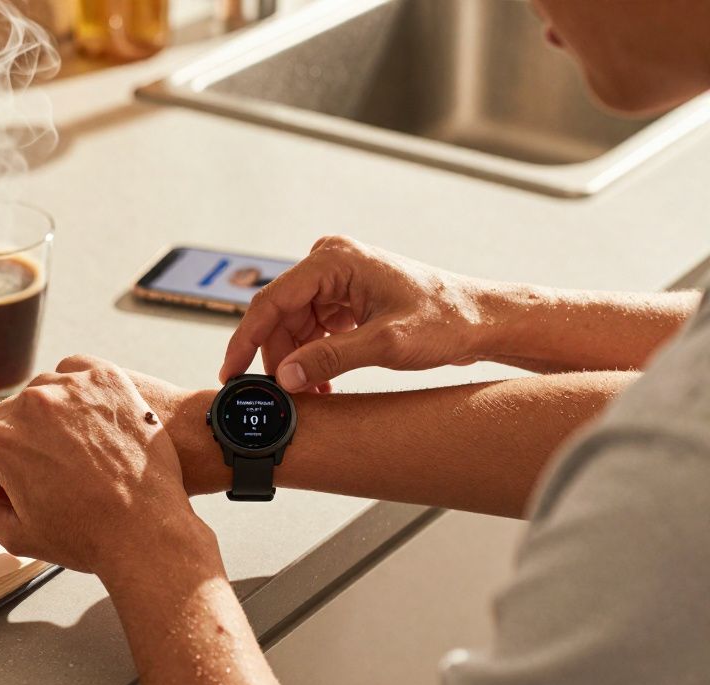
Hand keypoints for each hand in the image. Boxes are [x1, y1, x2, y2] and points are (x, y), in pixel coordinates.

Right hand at [0, 354, 214, 575]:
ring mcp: (69, 388)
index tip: (11, 483)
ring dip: (47, 416)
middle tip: (49, 475)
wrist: (150, 526)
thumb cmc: (88, 534)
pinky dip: (78, 392)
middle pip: (4, 418)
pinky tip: (93, 424)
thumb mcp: (16, 535)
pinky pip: (74, 372)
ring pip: (38, 394)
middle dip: (17, 444)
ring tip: (77, 452)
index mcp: (0, 443)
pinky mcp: (104, 377)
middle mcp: (29, 407)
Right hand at [221, 236, 485, 390]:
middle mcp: (331, 263)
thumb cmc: (447, 319)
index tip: (230, 372)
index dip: (245, 340)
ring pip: (293, 326)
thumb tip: (286, 376)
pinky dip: (312, 356)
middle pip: (279, 316)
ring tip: (310, 394)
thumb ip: (330, 358)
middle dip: (278, 358)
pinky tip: (321, 381)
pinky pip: (312, 328)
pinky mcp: (345, 297)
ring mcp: (337, 279)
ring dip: (296, 361)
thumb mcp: (385, 343)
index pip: (271, 301)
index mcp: (335, 260)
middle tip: (282, 396)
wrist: (482, 319)